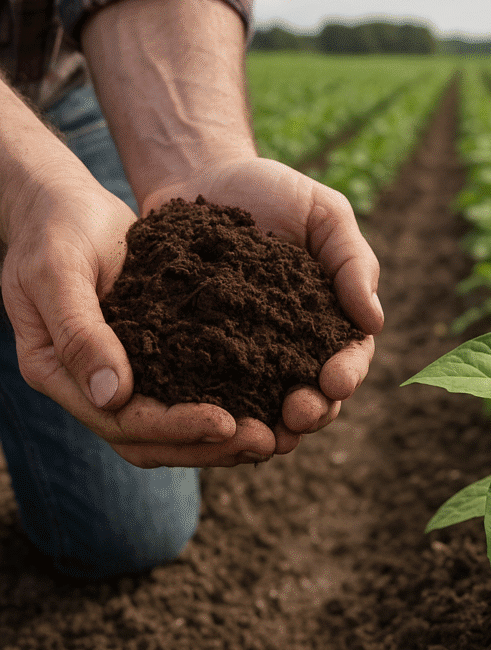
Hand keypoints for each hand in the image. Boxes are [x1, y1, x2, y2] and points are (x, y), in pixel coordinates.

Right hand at [1, 175, 292, 467]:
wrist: (66, 205)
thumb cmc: (56, 228)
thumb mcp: (58, 271)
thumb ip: (79, 332)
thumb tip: (113, 398)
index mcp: (58, 373)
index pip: (122, 421)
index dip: (174, 428)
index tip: (225, 422)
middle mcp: (91, 385)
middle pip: (151, 439)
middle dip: (208, 445)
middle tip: (266, 440)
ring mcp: (122, 372)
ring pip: (171, 426)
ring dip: (221, 437)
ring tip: (274, 433)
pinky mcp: (151, 355)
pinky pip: (186, 390)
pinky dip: (223, 401)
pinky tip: (264, 399)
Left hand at [141, 155, 382, 452]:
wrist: (199, 177)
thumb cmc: (270, 191)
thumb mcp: (323, 213)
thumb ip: (353, 261)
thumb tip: (374, 320)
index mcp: (328, 317)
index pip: (349, 356)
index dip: (347, 373)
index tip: (337, 380)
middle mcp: (291, 345)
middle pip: (312, 393)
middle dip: (312, 410)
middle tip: (298, 413)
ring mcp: (245, 354)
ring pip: (264, 404)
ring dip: (268, 425)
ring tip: (262, 434)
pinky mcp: (198, 353)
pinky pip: (209, 390)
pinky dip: (216, 411)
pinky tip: (210, 421)